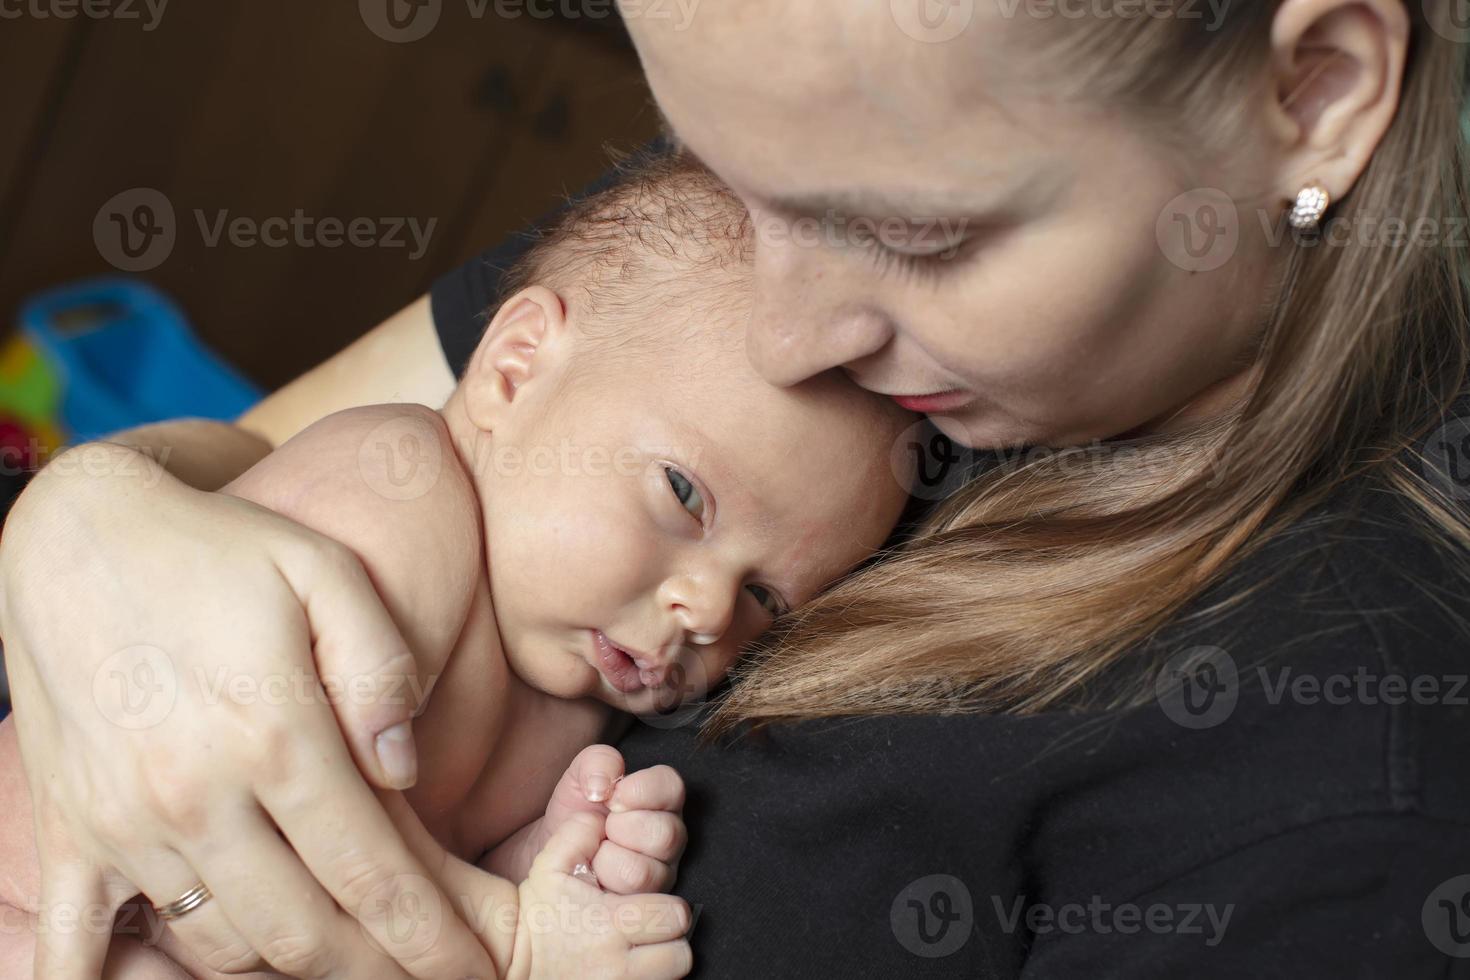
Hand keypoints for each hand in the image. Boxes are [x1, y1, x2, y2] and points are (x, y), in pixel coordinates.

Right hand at [0, 446, 493, 976]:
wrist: (77, 535)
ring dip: (287, 972)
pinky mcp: (70, 832)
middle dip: (377, 969)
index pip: (371, 871)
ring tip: (345, 967)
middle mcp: (197, 796)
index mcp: (276, 735)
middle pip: (304, 932)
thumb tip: (403, 771)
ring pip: (220, 949)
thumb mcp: (326, 574)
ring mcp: (125, 824)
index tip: (473, 967)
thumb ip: (380, 671)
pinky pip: (77, 950)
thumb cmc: (221, 551)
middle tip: (425, 975)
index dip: (430, 934)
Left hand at [505, 745, 687, 894]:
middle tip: (605, 827)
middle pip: (666, 834)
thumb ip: (598, 762)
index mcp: (661, 800)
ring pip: (645, 872)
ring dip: (609, 861)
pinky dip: (602, 886)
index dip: (641, 790)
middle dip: (623, 829)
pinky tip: (593, 876)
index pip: (672, 787)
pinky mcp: (643, 905)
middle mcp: (669, 837)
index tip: (614, 797)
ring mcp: (659, 874)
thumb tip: (605, 785)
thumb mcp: (580, 775)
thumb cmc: (575, 812)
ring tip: (596, 854)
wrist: (552, 854)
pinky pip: (629, 902)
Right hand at [515, 813, 690, 979]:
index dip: (670, 907)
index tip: (655, 904)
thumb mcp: (551, 863)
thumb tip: (605, 818)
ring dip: (663, 959)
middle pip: (681, 953)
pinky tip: (630, 962)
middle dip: (671, 936)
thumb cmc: (537, 910)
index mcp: (612, 922)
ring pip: (671, 974)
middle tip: (654, 927)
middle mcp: (619, 962)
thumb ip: (580, 831)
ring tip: (644, 947)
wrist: (510, 957)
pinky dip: (648, 975)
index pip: (675, 916)